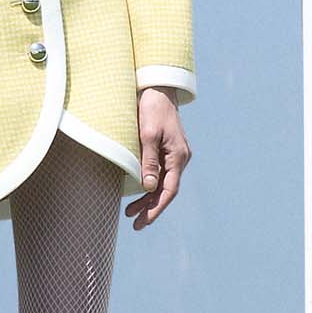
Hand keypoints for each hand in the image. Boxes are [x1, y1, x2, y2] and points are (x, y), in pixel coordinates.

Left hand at [126, 89, 190, 228]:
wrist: (158, 88)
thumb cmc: (152, 108)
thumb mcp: (147, 134)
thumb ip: (148, 160)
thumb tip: (148, 187)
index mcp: (178, 156)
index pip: (169, 190)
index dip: (157, 207)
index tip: (144, 221)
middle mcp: (180, 158)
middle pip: (166, 189)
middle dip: (151, 208)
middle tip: (135, 224)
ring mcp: (175, 154)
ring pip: (163, 183)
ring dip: (149, 199)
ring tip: (131, 213)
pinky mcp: (168, 150)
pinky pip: (161, 173)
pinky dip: (150, 185)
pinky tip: (139, 193)